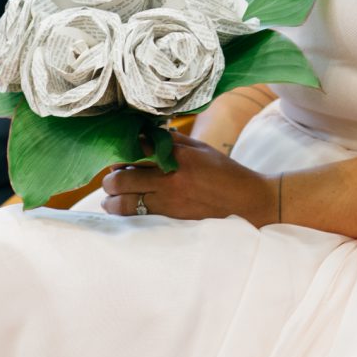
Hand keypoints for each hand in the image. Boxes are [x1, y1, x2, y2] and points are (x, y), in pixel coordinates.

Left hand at [100, 132, 277, 225]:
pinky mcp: (171, 219)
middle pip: (122, 178)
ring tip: (110, 199)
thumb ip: (172, 142)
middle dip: (110, 179)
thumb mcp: (200, 149)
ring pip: (124, 203)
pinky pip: (138, 217)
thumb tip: (145, 136)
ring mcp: (169, 201)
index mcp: (177, 156)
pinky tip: (123, 210)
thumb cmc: (225, 172)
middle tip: (111, 179)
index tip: (118, 155)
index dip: (121, 153)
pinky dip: (126, 213)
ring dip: (112, 200)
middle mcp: (169, 178)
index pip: (135, 151)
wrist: (247, 201)